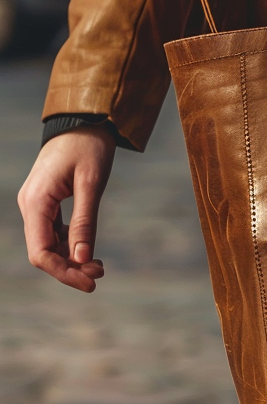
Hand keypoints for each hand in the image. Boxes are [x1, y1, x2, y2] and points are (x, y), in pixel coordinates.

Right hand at [18, 127, 114, 291]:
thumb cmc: (89, 146)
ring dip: (71, 258)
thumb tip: (82, 258)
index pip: (41, 252)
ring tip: (99, 267)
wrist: (84, 120)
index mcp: (36, 202)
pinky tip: (88, 251)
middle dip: (69, 268)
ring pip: (48, 243)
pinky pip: (53, 231)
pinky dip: (70, 244)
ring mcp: (37, 204)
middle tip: (100, 275)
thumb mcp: (92, 183)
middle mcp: (30, 206)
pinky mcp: (47, 202)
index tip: (90, 283)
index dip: (63, 272)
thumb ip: (85, 220)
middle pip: (43, 251)